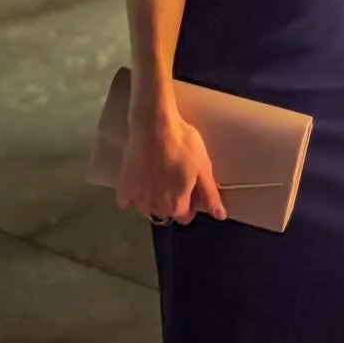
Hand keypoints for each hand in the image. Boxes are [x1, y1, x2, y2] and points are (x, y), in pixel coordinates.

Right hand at [118, 107, 226, 225]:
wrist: (154, 125)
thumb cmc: (182, 145)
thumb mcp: (203, 168)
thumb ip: (210, 195)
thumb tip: (220, 216)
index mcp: (176, 207)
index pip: (186, 217)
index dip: (190, 201)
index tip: (190, 184)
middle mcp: (155, 209)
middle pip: (166, 212)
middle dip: (172, 200)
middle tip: (174, 175)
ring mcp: (136, 200)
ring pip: (148, 207)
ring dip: (153, 198)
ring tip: (158, 174)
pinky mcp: (123, 188)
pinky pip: (128, 200)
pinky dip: (135, 193)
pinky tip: (141, 176)